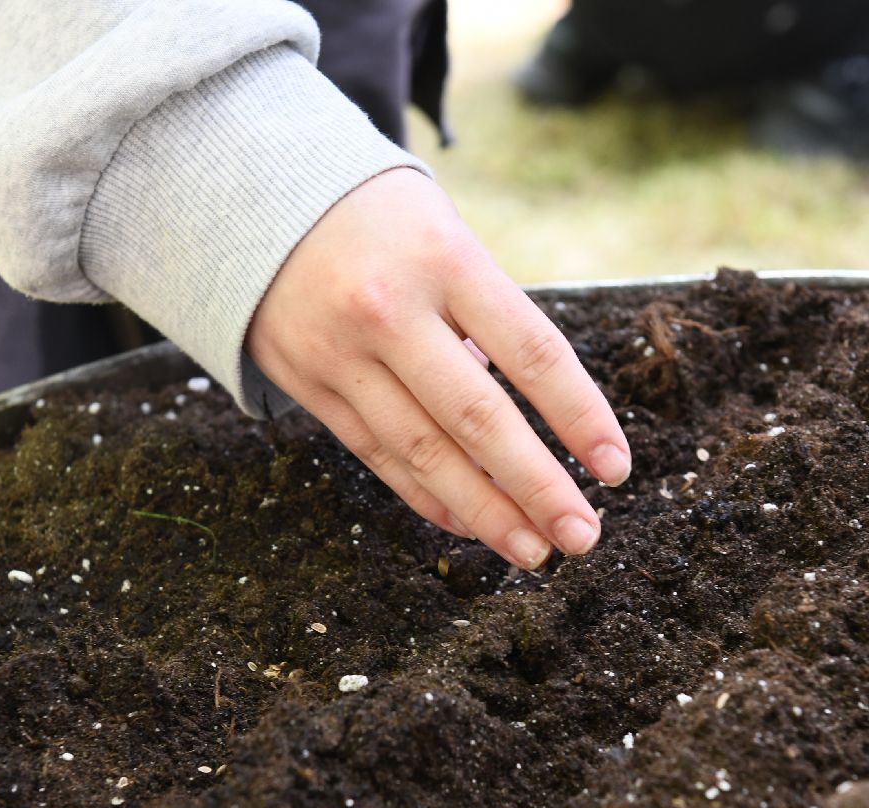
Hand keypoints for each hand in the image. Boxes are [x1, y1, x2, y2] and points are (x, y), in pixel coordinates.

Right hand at [246, 169, 630, 569]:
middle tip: (582, 536)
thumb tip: (529, 416)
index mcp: (445, 259)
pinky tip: (470, 525)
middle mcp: (391, 311)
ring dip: (487, 511)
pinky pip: (379, 455)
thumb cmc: (381, 218)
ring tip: (534, 550)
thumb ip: (488, 315)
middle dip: (538, 487)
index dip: (579, 417)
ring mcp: (343, 354)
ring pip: (426, 452)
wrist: (253, 196)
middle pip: (479, 419)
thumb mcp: (445, 233)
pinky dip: (428, 496)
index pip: (532, 352)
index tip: (615, 468)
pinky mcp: (309, 385)